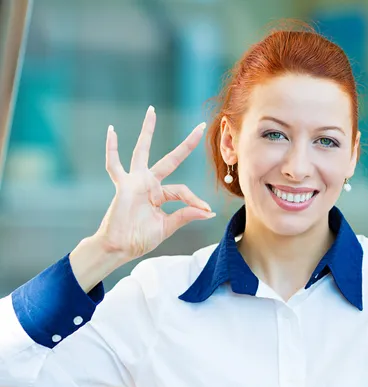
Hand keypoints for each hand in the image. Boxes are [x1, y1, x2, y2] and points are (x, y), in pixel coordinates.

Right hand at [94, 105, 214, 261]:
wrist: (119, 248)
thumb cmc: (139, 238)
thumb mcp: (167, 226)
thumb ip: (185, 215)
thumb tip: (209, 212)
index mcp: (161, 194)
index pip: (182, 190)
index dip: (195, 200)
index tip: (205, 210)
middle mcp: (150, 183)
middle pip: (171, 159)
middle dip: (186, 145)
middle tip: (201, 128)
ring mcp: (136, 182)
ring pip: (142, 151)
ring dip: (147, 131)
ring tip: (151, 111)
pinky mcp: (123, 186)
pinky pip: (114, 165)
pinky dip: (111, 149)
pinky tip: (111, 131)